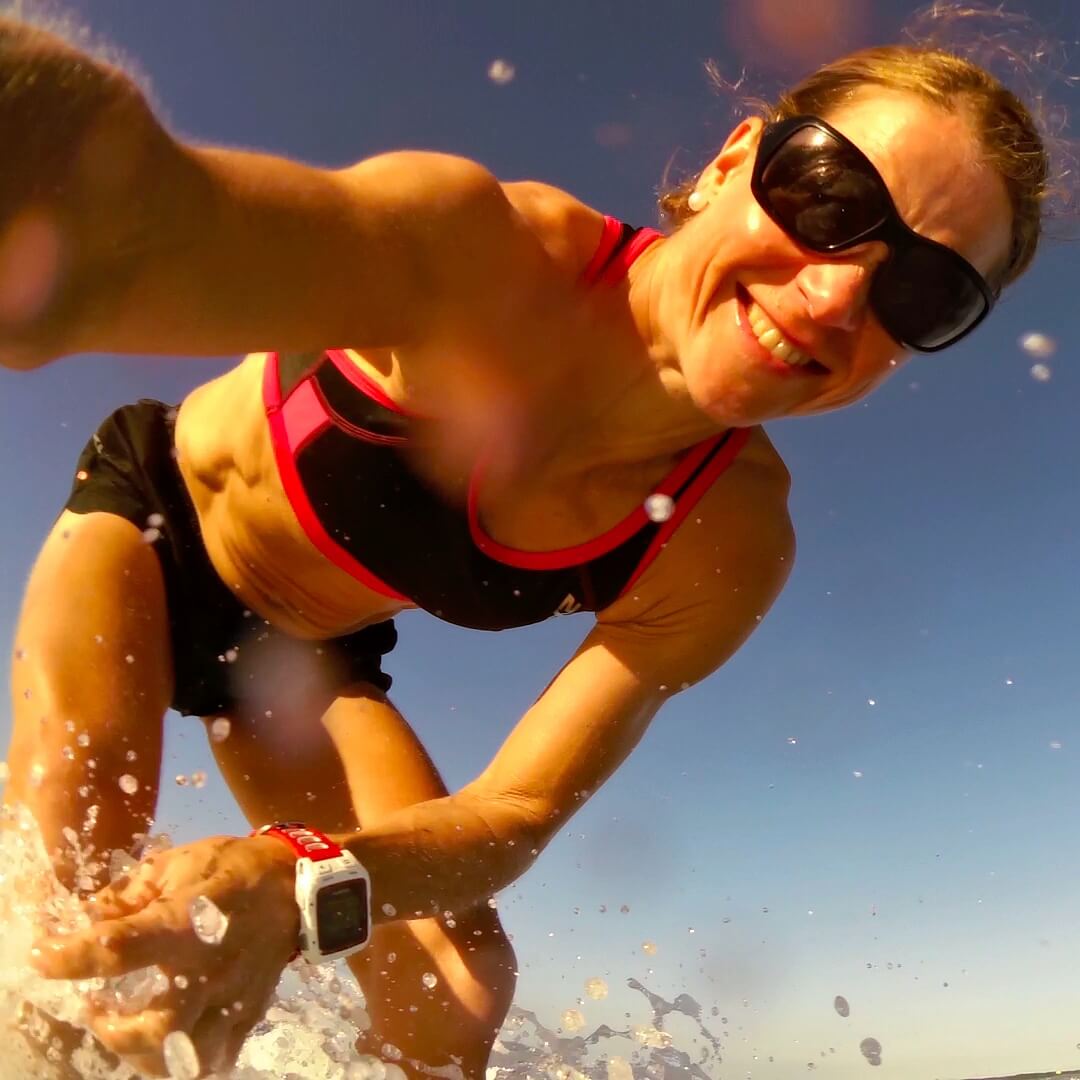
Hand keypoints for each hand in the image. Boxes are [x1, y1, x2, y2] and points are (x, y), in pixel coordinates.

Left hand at [29, 834, 298, 1076]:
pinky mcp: (249, 1015)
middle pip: (157, 1028)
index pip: (120, 947)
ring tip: (125, 1028)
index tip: (43, 956)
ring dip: (142, 1053)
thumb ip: (127, 896)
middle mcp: (212, 967)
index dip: (70, 956)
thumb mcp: (177, 863)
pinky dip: (182, 1061)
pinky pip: (214, 1060)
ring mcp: (234, 998)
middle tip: (95, 1007)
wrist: (297, 885)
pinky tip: (165, 1042)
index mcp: (190, 920)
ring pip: (185, 1057)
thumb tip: (86, 921)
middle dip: (112, 1029)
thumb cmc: (231, 867)